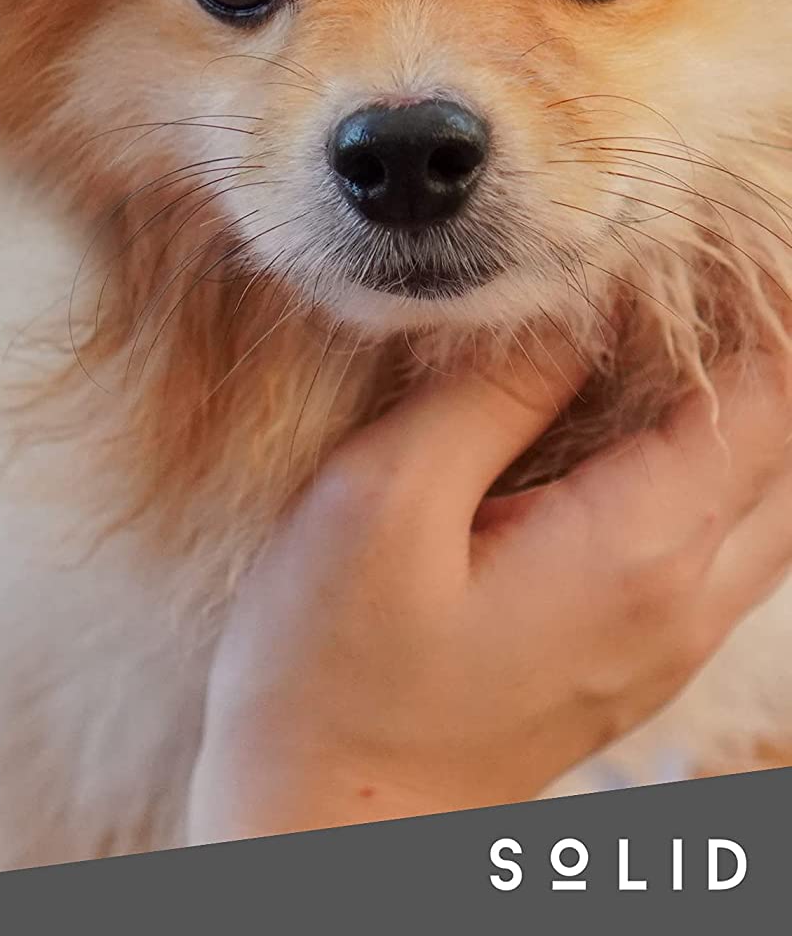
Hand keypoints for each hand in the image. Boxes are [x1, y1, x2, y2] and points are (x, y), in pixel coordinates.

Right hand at [186, 342, 791, 839]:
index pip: (765, 402)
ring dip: (739, 417)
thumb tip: (565, 317)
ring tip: (661, 342)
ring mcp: (664, 641)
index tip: (691, 250)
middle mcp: (680, 599)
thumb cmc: (333, 667)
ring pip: (766, 506)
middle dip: (759, 355)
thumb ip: (488, 396)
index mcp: (634, 547)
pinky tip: (633, 435)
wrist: (328, 824)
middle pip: (784, 452)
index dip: (752, 311)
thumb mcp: (382, 499)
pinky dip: (709, 474)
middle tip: (679, 283)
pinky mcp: (630, 662)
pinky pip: (719, 549)